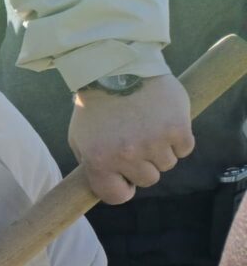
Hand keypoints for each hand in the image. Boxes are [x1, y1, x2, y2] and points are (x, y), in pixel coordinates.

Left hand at [69, 72, 192, 204]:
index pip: (116, 196)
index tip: (125, 179)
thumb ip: (93, 165)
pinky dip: (178, 139)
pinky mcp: (177, 128)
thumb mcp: (80, 139)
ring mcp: (153, 142)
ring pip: (167, 165)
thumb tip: (110, 184)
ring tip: (148, 127)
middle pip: (148, 180)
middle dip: (143, 165)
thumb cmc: (96, 106)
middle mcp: (127, 155)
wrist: (117, 68)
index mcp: (99, 161)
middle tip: (137, 142)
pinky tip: (165, 122)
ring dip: (161, 150)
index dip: (122, 189)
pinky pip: (184, 149)